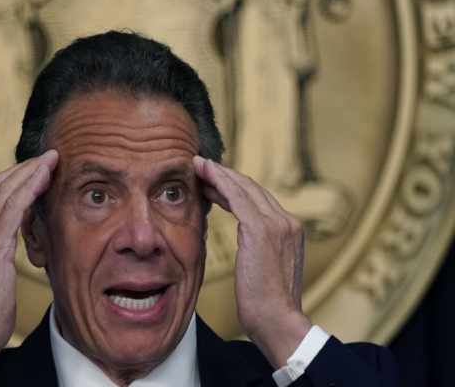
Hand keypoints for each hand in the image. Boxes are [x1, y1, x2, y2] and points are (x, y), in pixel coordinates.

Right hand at [0, 150, 58, 365]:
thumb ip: (1, 255)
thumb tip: (18, 246)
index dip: (17, 178)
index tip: (39, 169)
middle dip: (24, 167)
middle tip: (48, 157)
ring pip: (4, 190)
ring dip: (30, 171)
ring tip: (51, 160)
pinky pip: (11, 209)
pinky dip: (28, 189)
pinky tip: (44, 178)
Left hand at [193, 156, 311, 367]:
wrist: (277, 321)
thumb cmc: (266, 304)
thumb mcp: (264, 268)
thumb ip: (258, 248)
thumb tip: (244, 238)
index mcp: (290, 230)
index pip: (259, 199)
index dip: (233, 187)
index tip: (212, 182)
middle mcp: (287, 221)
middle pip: (251, 188)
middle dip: (224, 175)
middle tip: (201, 167)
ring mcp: (277, 223)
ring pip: (243, 187)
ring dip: (218, 173)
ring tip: (198, 165)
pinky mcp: (261, 229)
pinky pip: (237, 196)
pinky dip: (219, 181)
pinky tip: (205, 173)